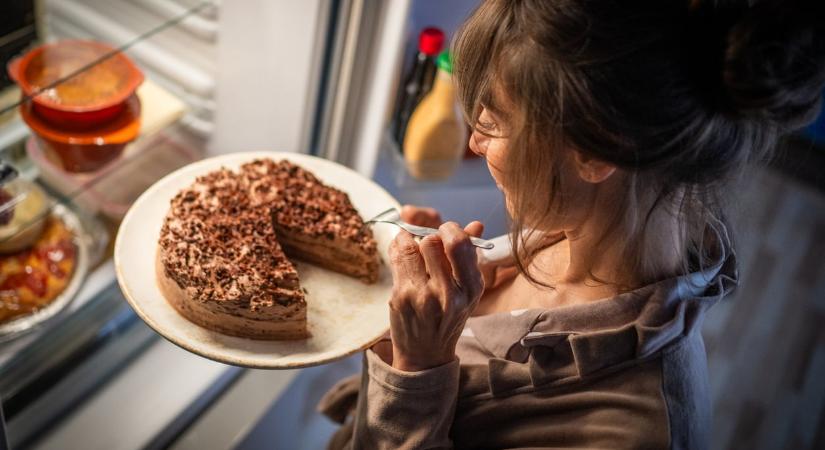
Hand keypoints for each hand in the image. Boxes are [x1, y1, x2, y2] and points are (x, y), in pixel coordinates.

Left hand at [386, 221, 484, 371]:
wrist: (425, 354)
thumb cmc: (447, 317)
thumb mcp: (467, 291)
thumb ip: (470, 256)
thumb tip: (476, 224)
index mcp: (471, 288)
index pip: (459, 244)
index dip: (450, 229)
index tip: (446, 231)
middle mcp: (448, 293)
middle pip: (433, 242)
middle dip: (429, 235)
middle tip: (428, 241)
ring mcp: (422, 296)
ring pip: (412, 247)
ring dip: (411, 240)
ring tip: (413, 247)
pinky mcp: (401, 297)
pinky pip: (397, 257)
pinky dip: (398, 247)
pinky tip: (402, 252)